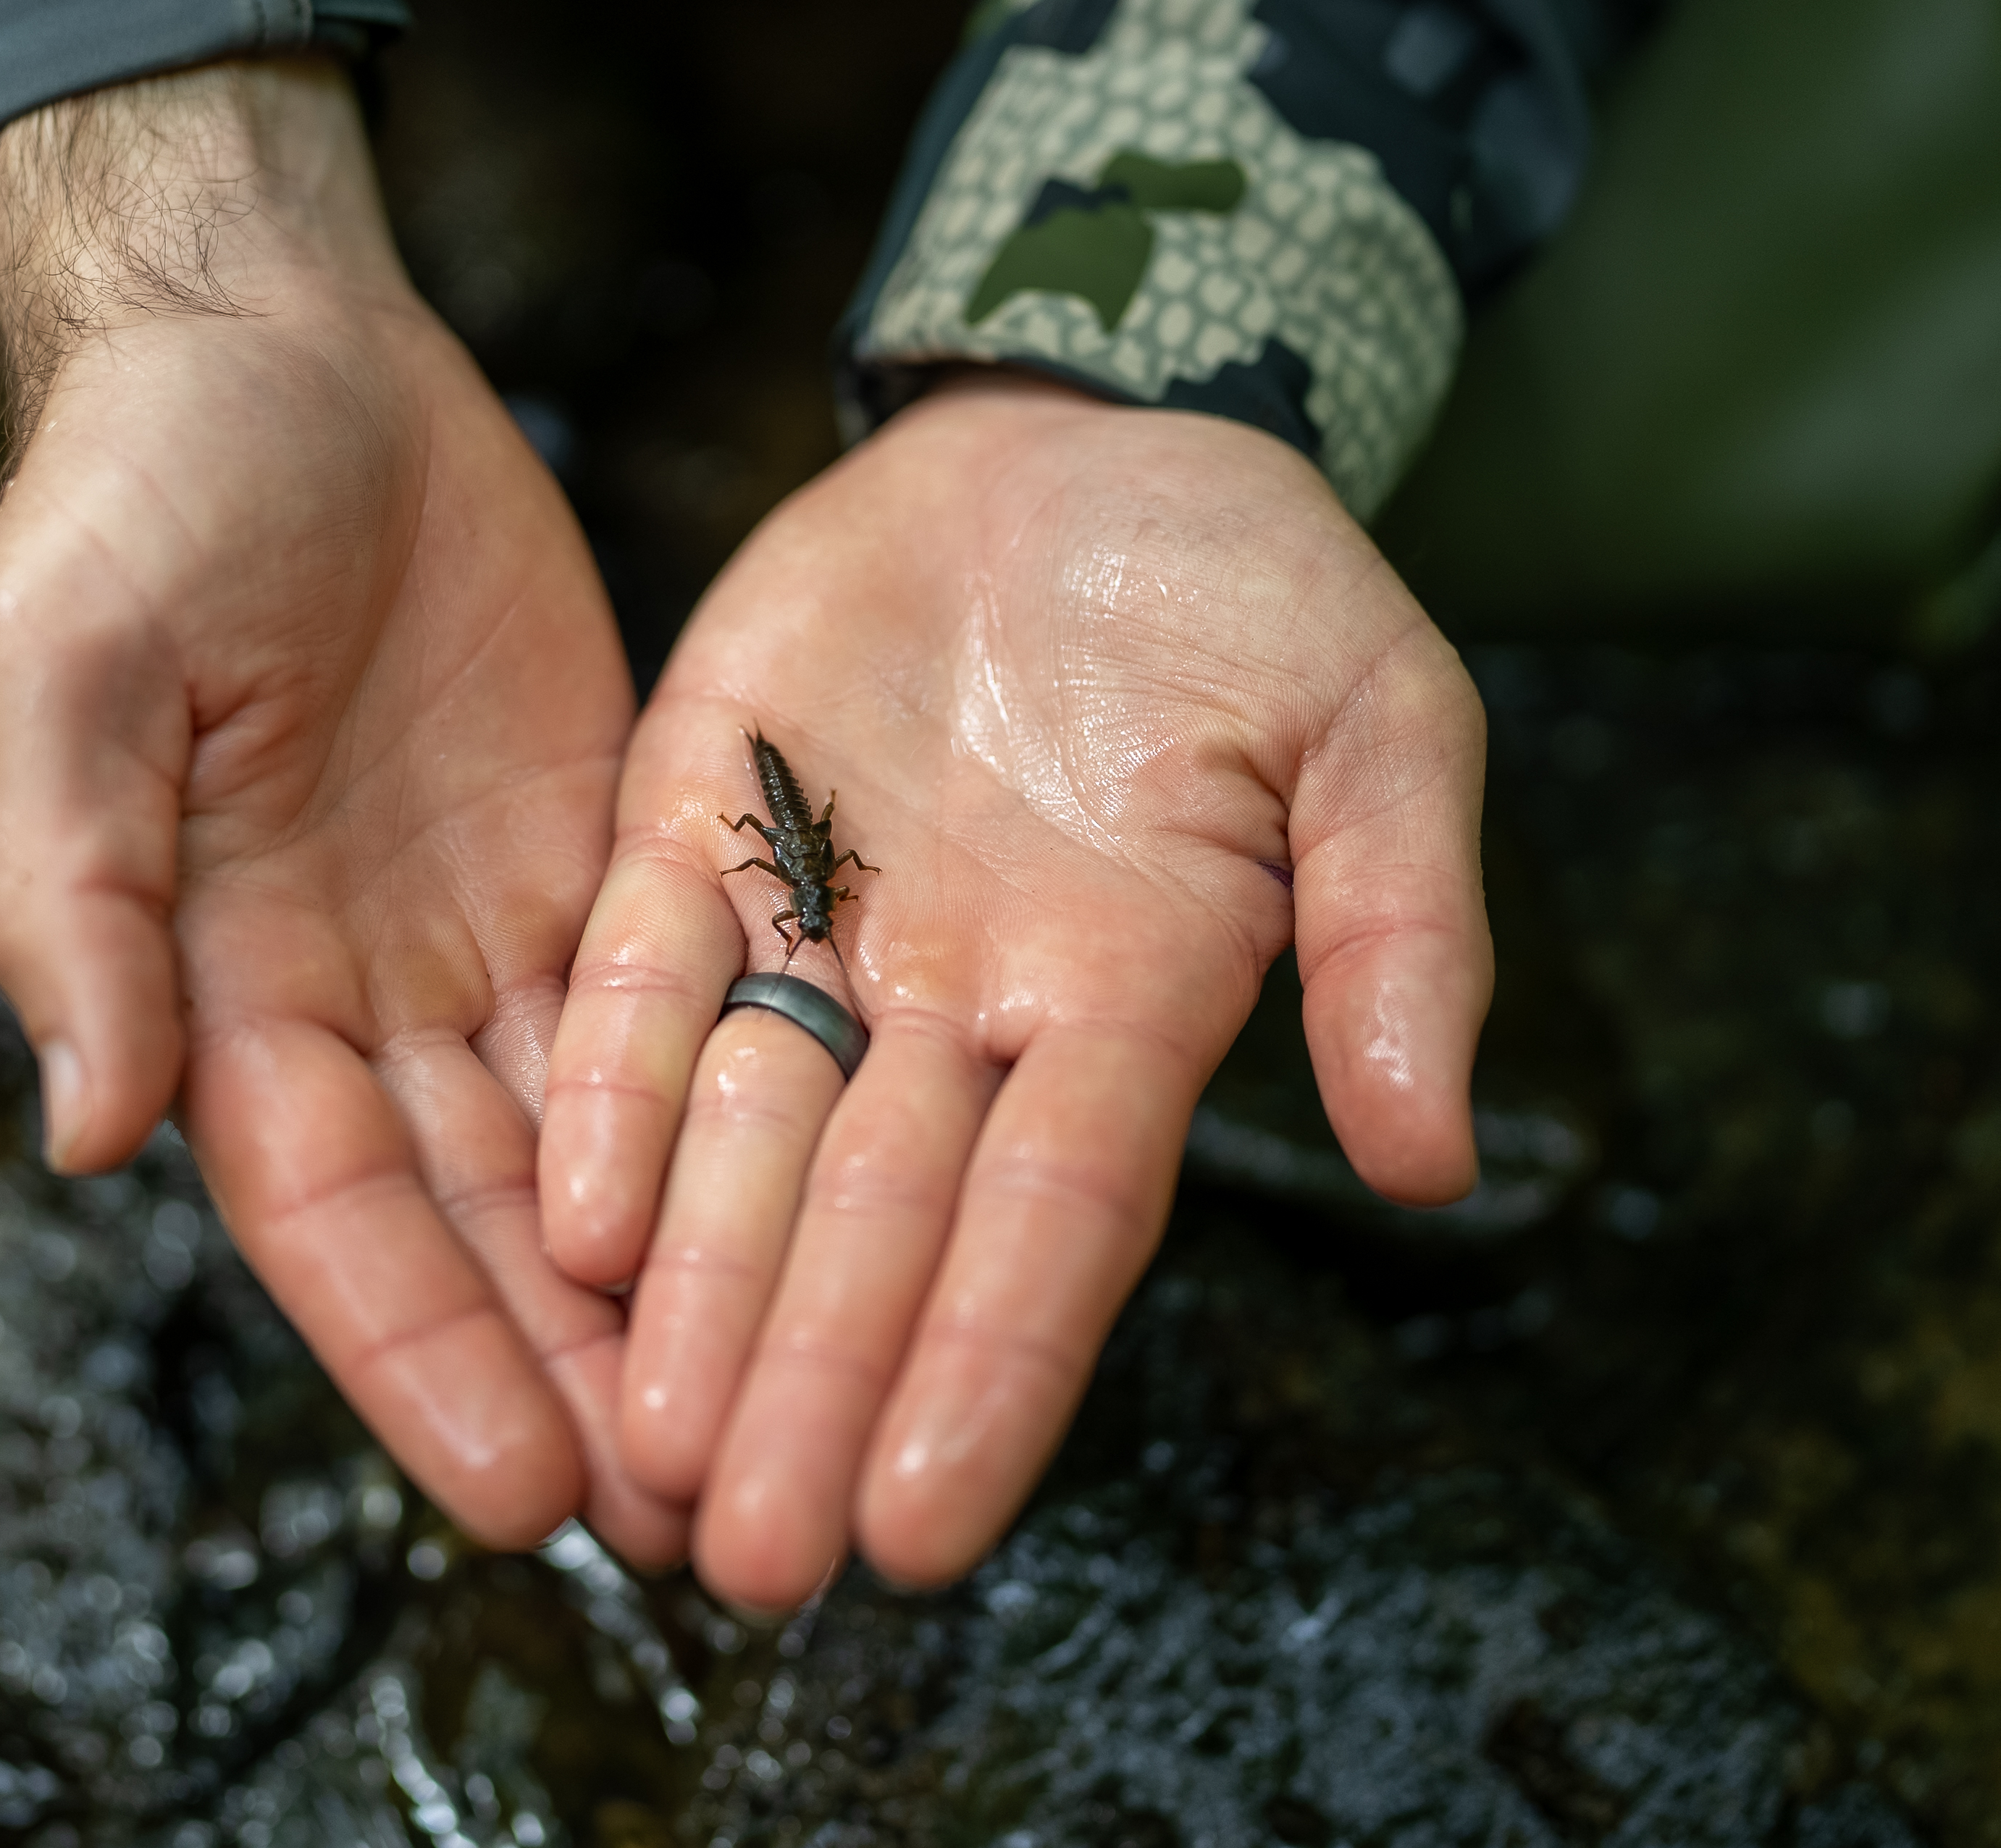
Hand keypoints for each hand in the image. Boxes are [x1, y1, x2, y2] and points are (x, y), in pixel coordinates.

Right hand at [0, 58, 679, 1562]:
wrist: (277, 337)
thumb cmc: (133, 490)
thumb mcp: (57, 664)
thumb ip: (61, 887)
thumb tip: (79, 1127)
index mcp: (208, 972)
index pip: (323, 1212)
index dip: (415, 1354)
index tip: (517, 1498)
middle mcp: (348, 985)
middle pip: (469, 1219)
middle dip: (561, 1372)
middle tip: (685, 1523)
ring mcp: (474, 923)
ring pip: (581, 1148)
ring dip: (654, 1291)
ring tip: (759, 1427)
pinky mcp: (589, 843)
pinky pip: (665, 1009)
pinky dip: (722, 1124)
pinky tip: (811, 1223)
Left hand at [537, 371, 1489, 1605]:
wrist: (1081, 437)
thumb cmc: (1255, 590)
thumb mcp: (1378, 722)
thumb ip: (1399, 925)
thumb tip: (1430, 1156)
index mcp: (1130, 996)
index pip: (1057, 1217)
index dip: (988, 1366)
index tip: (920, 1527)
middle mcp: (962, 1000)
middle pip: (877, 1220)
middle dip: (810, 1386)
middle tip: (741, 1563)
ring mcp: (822, 919)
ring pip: (745, 1138)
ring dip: (692, 1297)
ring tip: (635, 1455)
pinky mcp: (696, 821)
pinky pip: (643, 973)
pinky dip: (610, 1090)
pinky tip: (570, 1222)